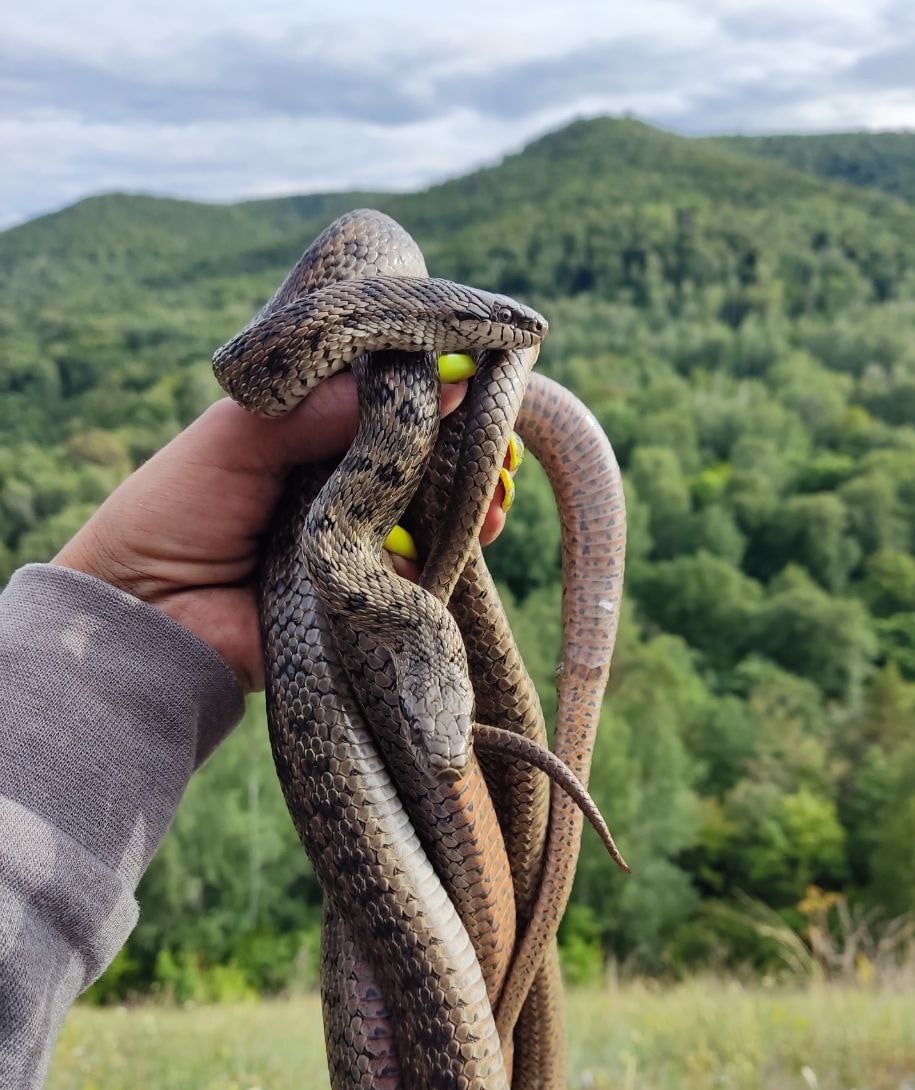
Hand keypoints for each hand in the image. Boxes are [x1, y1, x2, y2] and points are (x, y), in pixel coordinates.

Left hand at [54, 375, 508, 692]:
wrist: (144, 617)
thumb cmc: (173, 513)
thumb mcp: (237, 438)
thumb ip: (321, 408)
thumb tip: (432, 379)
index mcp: (308, 437)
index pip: (385, 403)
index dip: (435, 391)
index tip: (476, 378)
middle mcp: (341, 485)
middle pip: (424, 457)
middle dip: (470, 446)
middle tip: (502, 441)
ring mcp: (359, 541)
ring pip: (435, 513)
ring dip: (476, 496)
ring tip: (502, 484)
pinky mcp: (366, 596)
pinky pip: (425, 573)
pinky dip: (459, 551)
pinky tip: (486, 526)